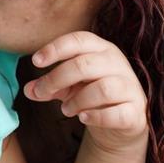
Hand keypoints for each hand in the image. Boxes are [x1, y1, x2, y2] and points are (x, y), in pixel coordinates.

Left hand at [24, 31, 148, 156]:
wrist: (121, 122)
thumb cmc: (91, 96)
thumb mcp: (68, 87)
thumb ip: (49, 86)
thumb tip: (28, 89)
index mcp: (101, 49)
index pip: (79, 40)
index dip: (56, 48)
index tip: (36, 61)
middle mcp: (118, 64)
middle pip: (85, 64)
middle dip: (58, 78)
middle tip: (42, 91)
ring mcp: (130, 88)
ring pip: (102, 88)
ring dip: (77, 100)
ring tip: (65, 109)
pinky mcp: (135, 112)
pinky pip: (117, 113)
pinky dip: (97, 116)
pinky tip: (83, 118)